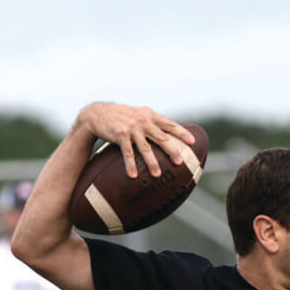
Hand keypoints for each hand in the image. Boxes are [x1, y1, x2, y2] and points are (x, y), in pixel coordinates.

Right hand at [78, 102, 196, 179]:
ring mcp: (132, 128)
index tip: (192, 142)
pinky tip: (133, 175)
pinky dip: (130, 164)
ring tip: (157, 174)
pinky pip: (127, 152)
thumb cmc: (122, 117)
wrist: (97, 113)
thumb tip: (170, 137)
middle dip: (171, 150)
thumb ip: (153, 123)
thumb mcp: (139, 115)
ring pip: (145, 147)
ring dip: (152, 162)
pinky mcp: (120, 135)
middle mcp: (143, 120)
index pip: (170, 124)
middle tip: (179, 162)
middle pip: (161, 137)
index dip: (182, 133)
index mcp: (150, 116)